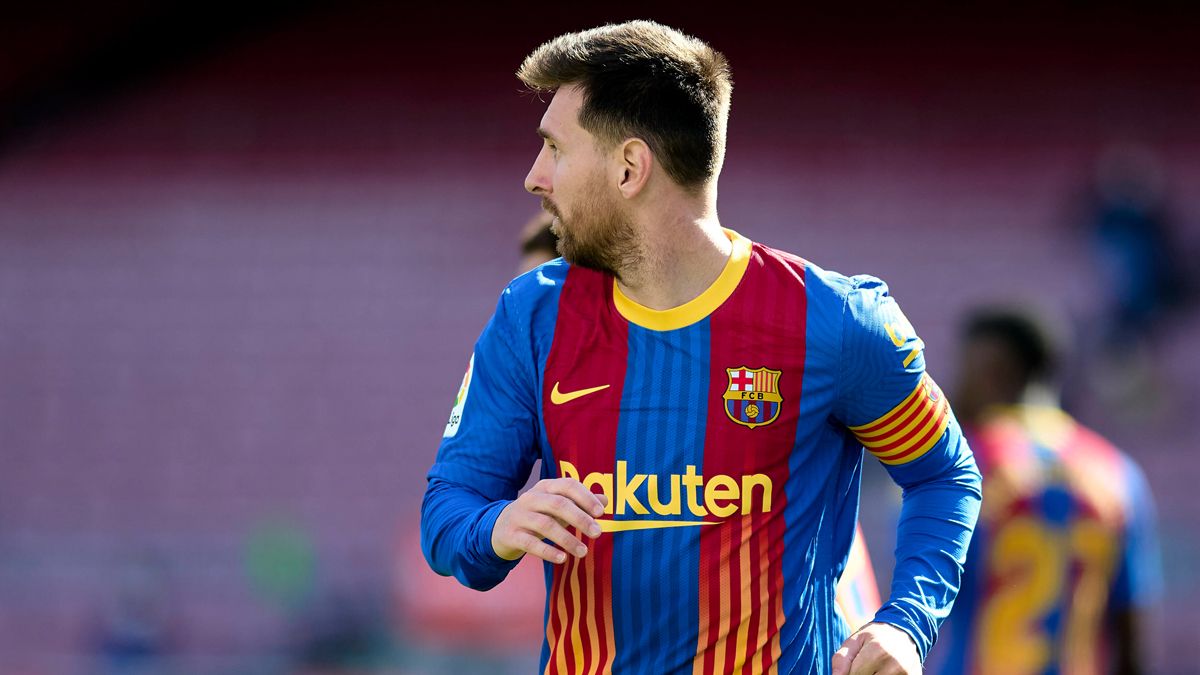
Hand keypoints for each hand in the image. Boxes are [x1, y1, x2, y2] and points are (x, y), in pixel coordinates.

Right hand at [491, 478, 607, 563]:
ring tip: (583, 552)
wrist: (499, 528)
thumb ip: (580, 503)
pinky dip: (548, 551)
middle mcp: (531, 498)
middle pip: (559, 504)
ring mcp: (520, 516)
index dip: (585, 497)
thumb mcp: (557, 506)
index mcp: (545, 487)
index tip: (600, 513)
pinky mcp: (512, 534)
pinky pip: (530, 543)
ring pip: (546, 524)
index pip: (568, 485)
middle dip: (580, 518)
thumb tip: (606, 501)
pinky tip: (562, 559)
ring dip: (567, 539)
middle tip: (598, 533)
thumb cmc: (536, 515)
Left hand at [832, 622, 920, 674]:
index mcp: (877, 651)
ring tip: (874, 669)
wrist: (905, 633)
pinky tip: (882, 672)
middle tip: (865, 667)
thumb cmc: (875, 637)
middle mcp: (894, 664)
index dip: (849, 674)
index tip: (854, 667)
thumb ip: (841, 660)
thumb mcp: (854, 641)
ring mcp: (906, 674)